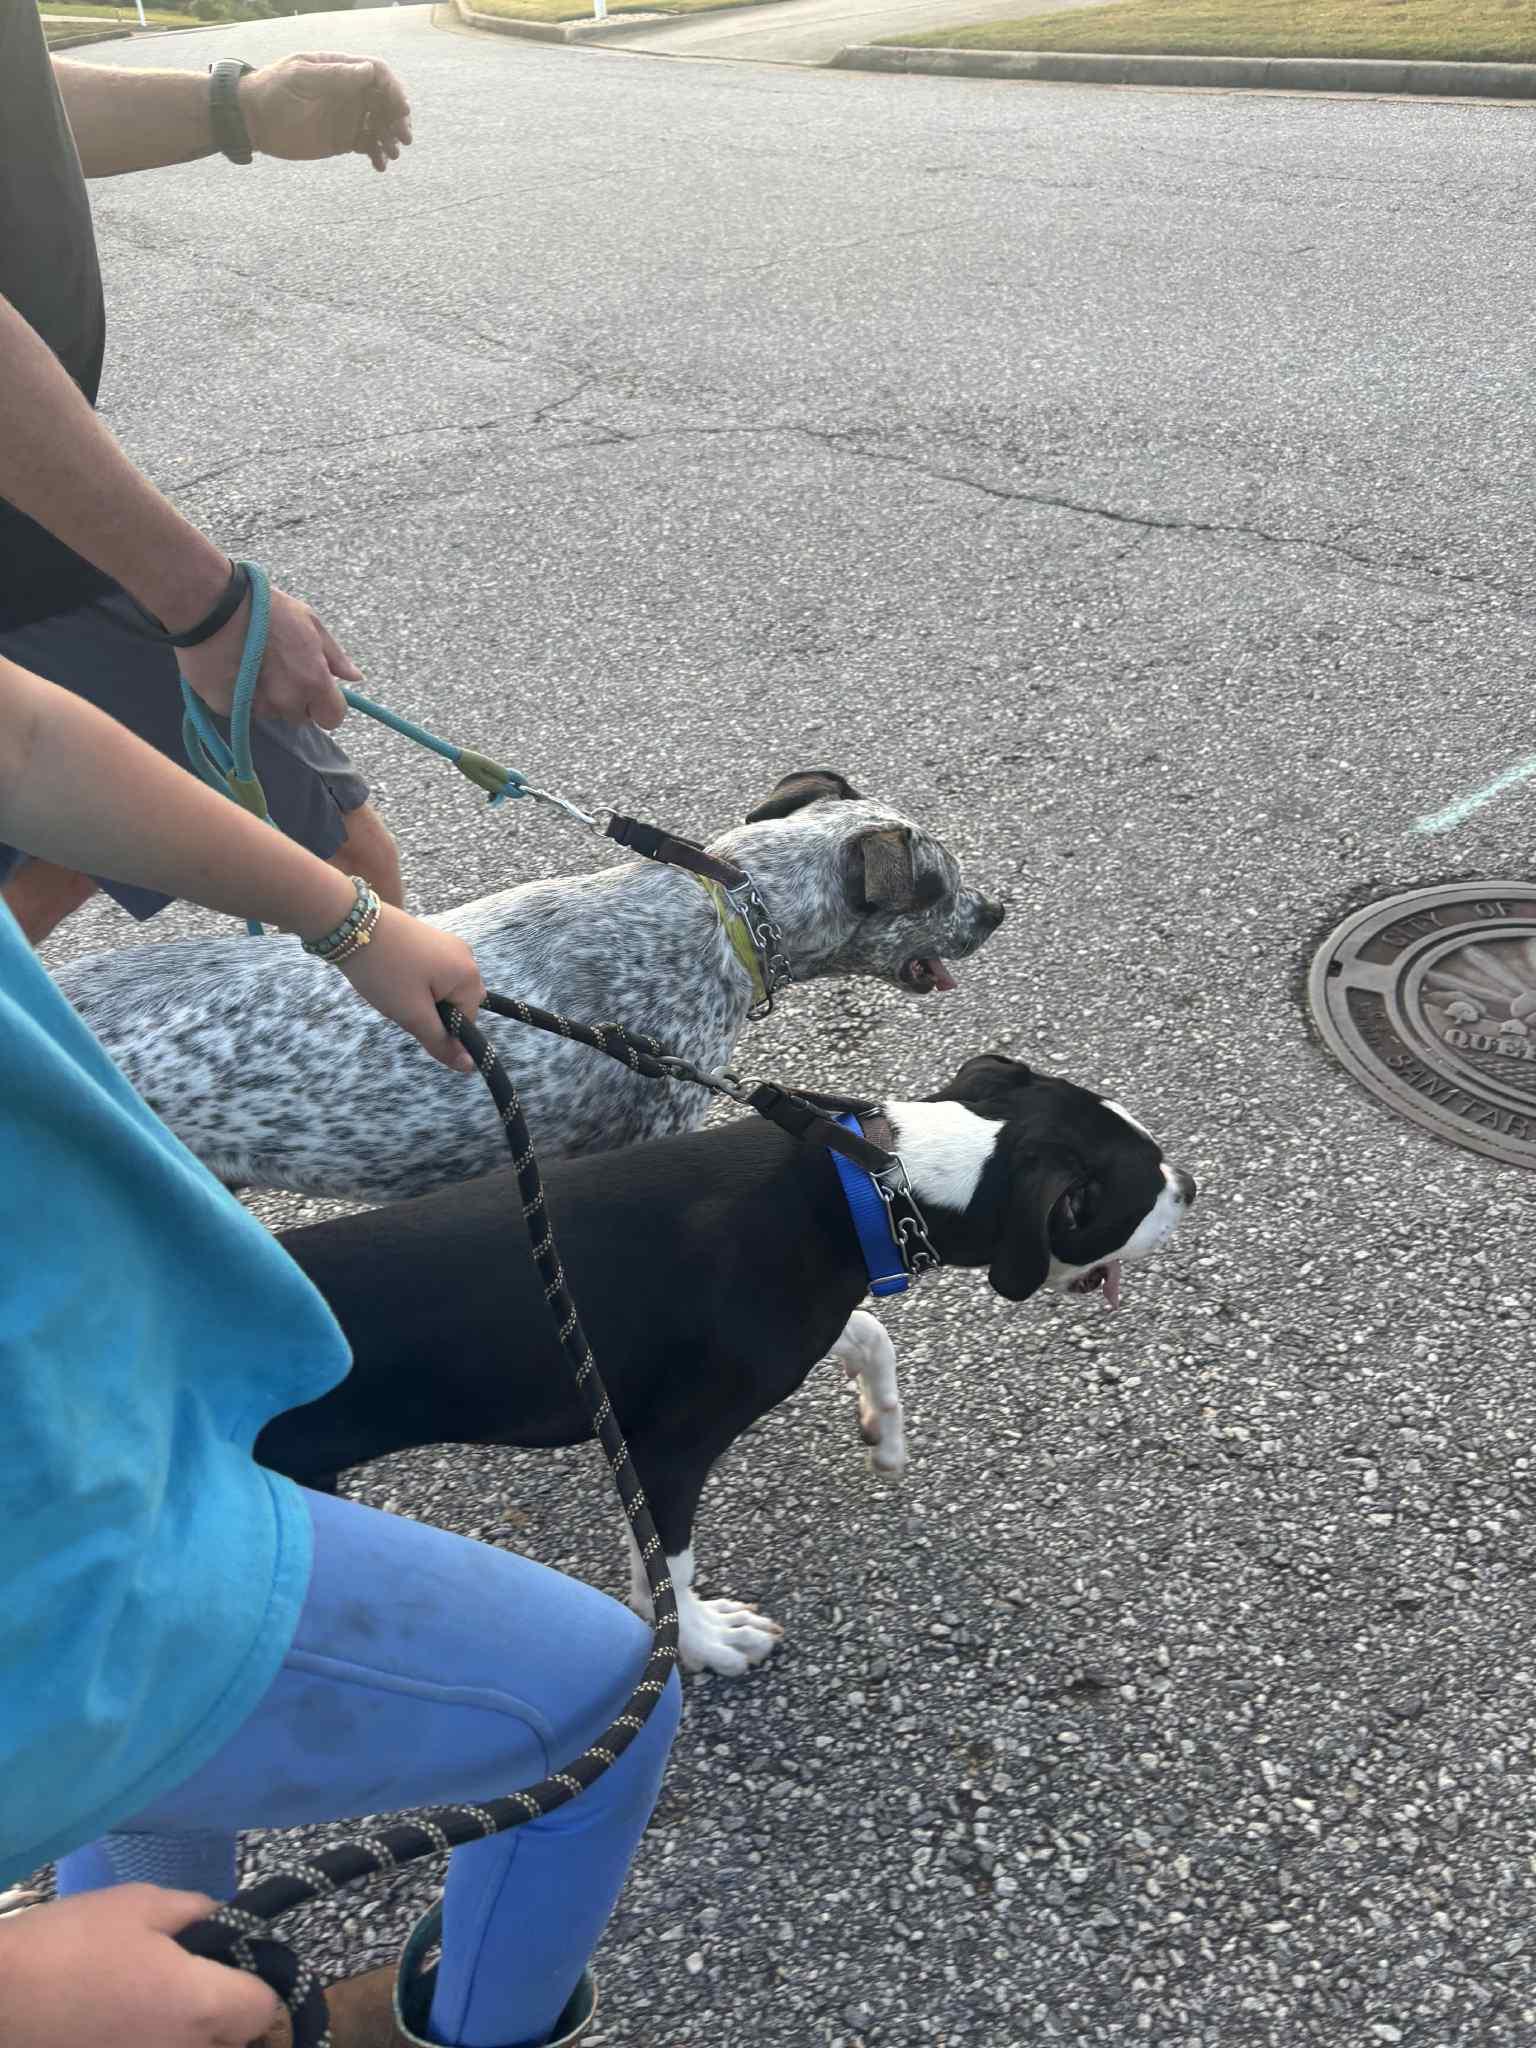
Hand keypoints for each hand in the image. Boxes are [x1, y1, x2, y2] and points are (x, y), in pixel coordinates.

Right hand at [0, 1885, 278, 2047]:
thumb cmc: (72, 1944)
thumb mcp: (141, 1905)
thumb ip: (196, 1912)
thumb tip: (221, 1921)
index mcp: (200, 2005)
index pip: (264, 2007)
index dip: (257, 1980)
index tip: (234, 1960)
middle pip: (232, 2039)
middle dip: (226, 2010)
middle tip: (195, 1975)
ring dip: (187, 2031)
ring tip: (151, 1997)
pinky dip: (151, 2041)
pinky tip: (123, 2019)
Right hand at [177, 580, 358, 731]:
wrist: (209, 604)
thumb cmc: (263, 607)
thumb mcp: (309, 622)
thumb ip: (335, 655)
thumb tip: (354, 678)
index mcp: (313, 682)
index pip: (333, 718)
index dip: (328, 705)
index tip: (318, 691)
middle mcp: (287, 701)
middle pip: (301, 717)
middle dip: (297, 700)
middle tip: (282, 670)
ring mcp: (256, 707)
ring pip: (273, 713)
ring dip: (270, 698)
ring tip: (255, 665)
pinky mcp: (227, 708)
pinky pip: (245, 709)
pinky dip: (243, 696)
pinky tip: (234, 670)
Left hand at [239, 53, 411, 172]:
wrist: (253, 120)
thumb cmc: (273, 92)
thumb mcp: (301, 78)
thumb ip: (334, 76)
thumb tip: (368, 71)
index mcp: (339, 71)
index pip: (376, 74)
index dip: (393, 90)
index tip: (400, 110)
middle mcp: (348, 92)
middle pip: (384, 101)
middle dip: (397, 118)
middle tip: (402, 138)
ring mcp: (347, 116)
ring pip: (380, 125)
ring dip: (390, 138)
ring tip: (391, 154)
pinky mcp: (343, 139)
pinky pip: (368, 145)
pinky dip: (378, 155)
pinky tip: (379, 166)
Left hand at [331, 904, 486, 1073]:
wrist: (351, 924)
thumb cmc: (384, 971)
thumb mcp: (412, 1014)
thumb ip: (441, 1042)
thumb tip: (469, 1067)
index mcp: (469, 976)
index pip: (466, 1022)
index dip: (437, 1027)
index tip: (409, 1012)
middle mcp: (467, 957)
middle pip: (456, 1004)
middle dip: (429, 1010)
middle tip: (399, 999)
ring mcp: (450, 945)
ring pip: (441, 990)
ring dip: (419, 996)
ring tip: (393, 984)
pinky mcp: (432, 939)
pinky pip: (432, 973)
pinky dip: (414, 980)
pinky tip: (393, 972)